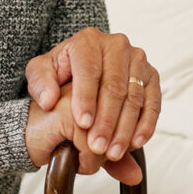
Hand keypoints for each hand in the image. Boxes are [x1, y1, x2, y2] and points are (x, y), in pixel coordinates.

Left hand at [26, 27, 159, 178]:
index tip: (82, 124)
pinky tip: (136, 142)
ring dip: (125, 128)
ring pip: (134, 97)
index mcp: (88, 41)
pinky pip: (153, 102)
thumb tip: (49, 99)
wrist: (83, 69)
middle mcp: (117, 46)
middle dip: (106, 120)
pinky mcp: (151, 76)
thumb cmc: (62, 71)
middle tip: (97, 147)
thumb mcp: (40, 73)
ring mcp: (137, 60)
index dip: (86, 98)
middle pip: (115, 87)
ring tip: (113, 152)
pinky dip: (146, 124)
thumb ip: (39, 83)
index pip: (89, 71)